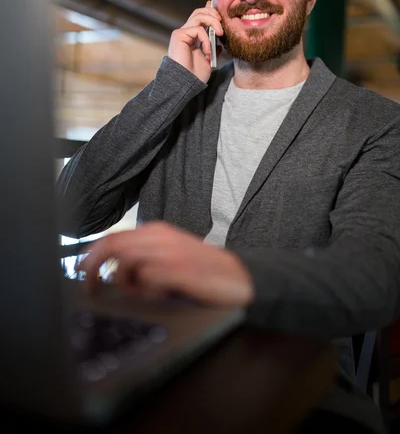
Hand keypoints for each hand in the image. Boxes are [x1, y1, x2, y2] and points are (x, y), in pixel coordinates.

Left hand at [78, 221, 253, 306]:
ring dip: (124, 281)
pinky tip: (158, 295)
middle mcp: (159, 237)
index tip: (81, 272)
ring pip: (125, 259)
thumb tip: (109, 272)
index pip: (111, 236)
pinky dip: (146, 291)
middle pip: (111, 244)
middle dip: (93, 266)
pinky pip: (147, 278)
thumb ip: (141, 258)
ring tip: (139, 292)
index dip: (90, 255)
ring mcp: (169, 252)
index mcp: (154, 231)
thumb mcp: (167, 255)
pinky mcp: (179, 270)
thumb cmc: (199, 269)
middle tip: (89, 287)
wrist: (236, 276)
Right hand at [168, 1, 222, 82]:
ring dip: (213, 22)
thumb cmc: (195, 75)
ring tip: (220, 33)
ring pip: (199, 15)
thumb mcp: (209, 60)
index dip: (209, 10)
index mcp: (192, 37)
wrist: (186, 83)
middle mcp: (186, 33)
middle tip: (222, 23)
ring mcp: (181, 33)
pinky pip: (198, 29)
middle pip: (199, 12)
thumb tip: (219, 43)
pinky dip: (206, 40)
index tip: (219, 11)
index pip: (200, 18)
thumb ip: (213, 49)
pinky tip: (207, 52)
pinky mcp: (178, 35)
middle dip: (213, 13)